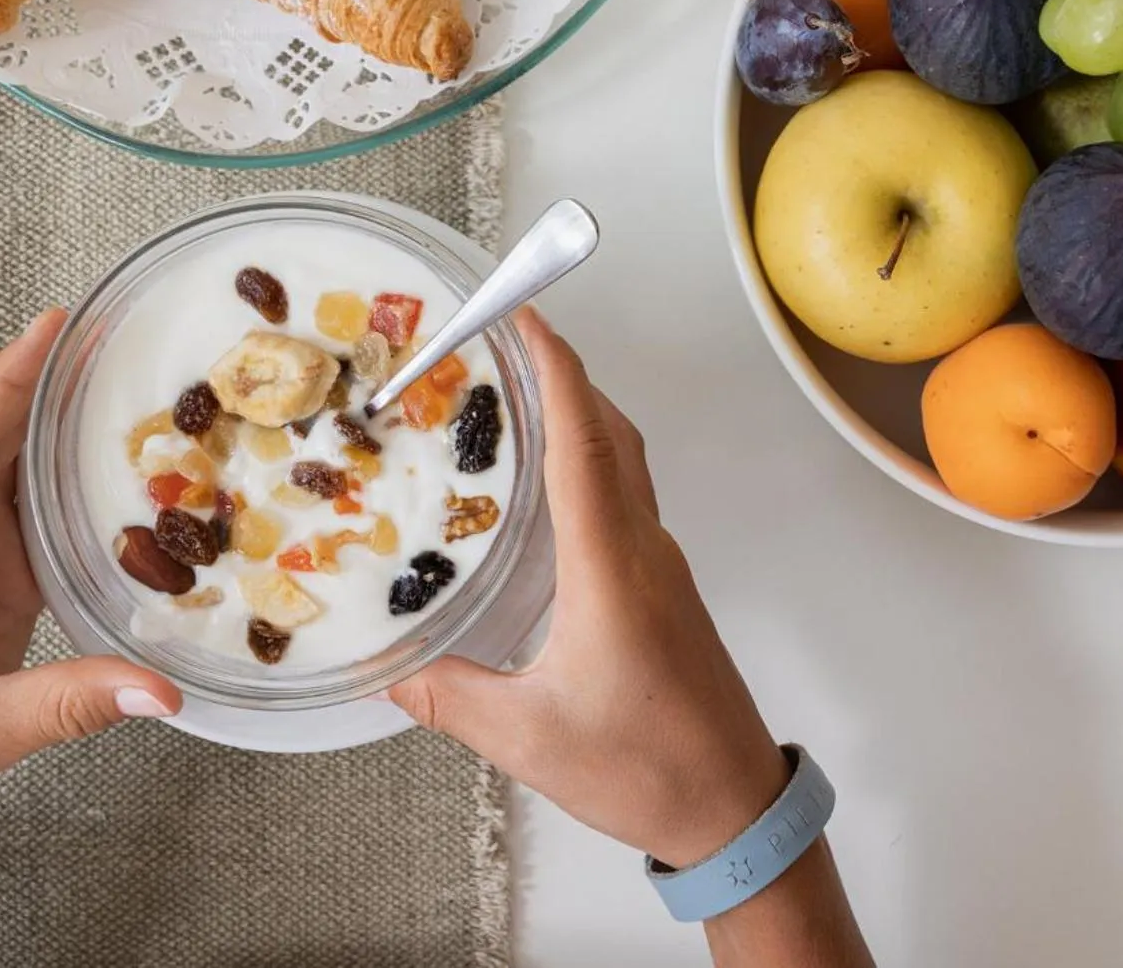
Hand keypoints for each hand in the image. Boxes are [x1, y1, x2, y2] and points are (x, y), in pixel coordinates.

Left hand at [0, 311, 180, 967]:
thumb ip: (66, 705)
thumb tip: (162, 687)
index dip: (6, 385)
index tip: (54, 328)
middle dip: (40, 384)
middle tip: (107, 334)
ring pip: (3, 478)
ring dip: (55, 431)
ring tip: (121, 385)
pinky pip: (23, 522)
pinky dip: (67, 490)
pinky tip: (114, 476)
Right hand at [389, 311, 790, 869]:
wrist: (734, 808)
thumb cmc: (647, 768)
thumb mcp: (528, 737)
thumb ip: (450, 696)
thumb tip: (388, 666)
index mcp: (612, 569)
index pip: (583, 444)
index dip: (556, 371)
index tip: (525, 314)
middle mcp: (643, 551)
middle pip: (609, 434)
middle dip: (560, 375)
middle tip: (499, 342)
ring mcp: (661, 568)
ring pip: (622, 464)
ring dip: (577, 416)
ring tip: (512, 397)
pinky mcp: (664, 591)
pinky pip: (624, 500)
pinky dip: (587, 464)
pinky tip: (547, 488)